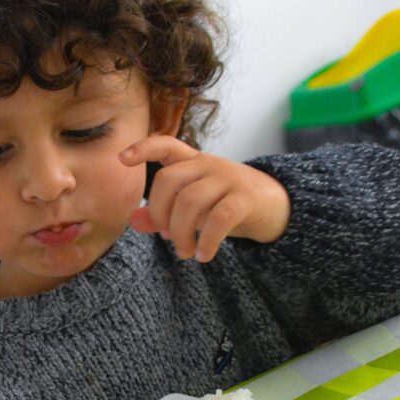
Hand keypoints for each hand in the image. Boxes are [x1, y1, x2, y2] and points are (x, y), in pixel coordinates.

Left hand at [120, 136, 290, 261]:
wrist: (277, 206)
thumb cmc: (227, 204)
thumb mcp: (195, 207)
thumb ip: (163, 212)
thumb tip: (134, 220)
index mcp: (194, 162)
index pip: (166, 145)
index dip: (143, 148)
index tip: (122, 159)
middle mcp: (209, 165)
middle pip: (169, 180)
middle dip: (160, 213)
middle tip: (165, 236)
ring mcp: (228, 179)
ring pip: (190, 202)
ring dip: (180, 233)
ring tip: (184, 251)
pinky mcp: (246, 198)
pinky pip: (219, 219)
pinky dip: (206, 241)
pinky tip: (203, 255)